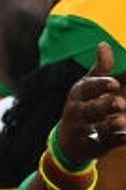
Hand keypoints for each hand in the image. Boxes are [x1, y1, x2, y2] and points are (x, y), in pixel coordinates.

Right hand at [55, 44, 125, 168]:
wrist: (68, 142)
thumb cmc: (83, 106)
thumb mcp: (87, 87)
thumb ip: (100, 68)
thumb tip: (103, 44)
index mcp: (78, 95)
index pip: (87, 89)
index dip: (101, 86)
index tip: (115, 84)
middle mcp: (78, 113)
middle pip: (91, 109)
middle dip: (104, 106)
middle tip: (119, 103)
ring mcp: (85, 130)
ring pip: (98, 127)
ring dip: (111, 124)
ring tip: (121, 120)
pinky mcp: (94, 145)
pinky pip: (107, 142)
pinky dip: (118, 139)